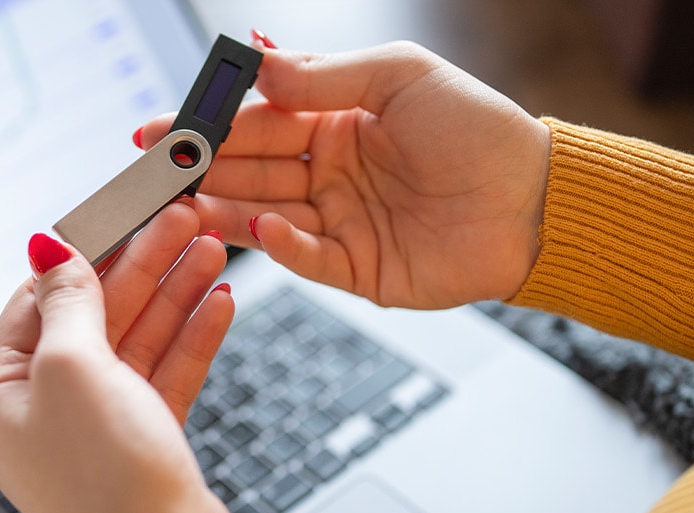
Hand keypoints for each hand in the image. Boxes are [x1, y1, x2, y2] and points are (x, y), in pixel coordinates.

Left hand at [0, 204, 239, 512]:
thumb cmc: (104, 480)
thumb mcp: (72, 368)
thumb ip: (66, 301)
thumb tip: (46, 247)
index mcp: (0, 395)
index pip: (36, 300)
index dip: (84, 251)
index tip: (120, 209)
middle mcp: (42, 410)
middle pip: (94, 315)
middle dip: (142, 264)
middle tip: (181, 216)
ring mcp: (95, 427)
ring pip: (136, 339)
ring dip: (173, 290)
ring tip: (209, 246)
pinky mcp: (142, 442)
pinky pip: (164, 375)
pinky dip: (191, 336)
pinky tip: (217, 299)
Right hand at [140, 39, 550, 307]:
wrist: (536, 200)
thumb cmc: (478, 128)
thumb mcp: (400, 75)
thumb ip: (325, 73)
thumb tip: (257, 63)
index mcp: (336, 120)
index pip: (259, 120)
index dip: (212, 123)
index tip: (167, 125)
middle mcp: (329, 171)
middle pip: (251, 169)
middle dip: (203, 168)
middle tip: (157, 169)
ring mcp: (340, 221)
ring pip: (265, 213)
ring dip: (223, 209)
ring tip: (185, 205)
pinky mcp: (357, 269)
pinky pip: (307, 257)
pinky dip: (281, 244)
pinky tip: (261, 228)